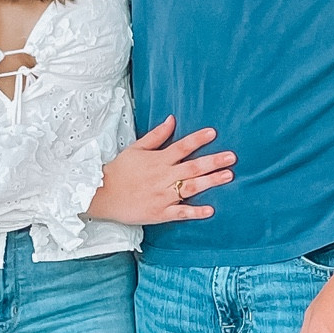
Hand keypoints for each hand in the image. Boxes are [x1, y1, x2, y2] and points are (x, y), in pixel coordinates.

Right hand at [88, 116, 235, 225]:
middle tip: (232, 157)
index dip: (198, 139)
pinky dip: (195, 211)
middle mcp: (163, 176)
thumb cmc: (119, 170)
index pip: (182, 146)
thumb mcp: (136, 148)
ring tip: (228, 176)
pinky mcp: (160, 212)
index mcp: (158, 160)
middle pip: (192, 167)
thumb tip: (172, 119)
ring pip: (191, 187)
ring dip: (210, 181)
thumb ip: (157, 135)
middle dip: (213, 161)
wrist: (101, 193)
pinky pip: (180, 212)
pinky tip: (210, 210)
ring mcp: (163, 195)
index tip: (213, 133)